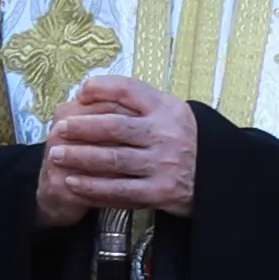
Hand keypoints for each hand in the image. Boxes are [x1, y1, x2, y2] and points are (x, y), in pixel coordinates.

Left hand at [37, 77, 200, 226]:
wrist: (220, 180)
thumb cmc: (186, 143)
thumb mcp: (173, 113)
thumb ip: (141, 102)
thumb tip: (93, 90)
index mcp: (168, 109)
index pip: (129, 89)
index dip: (101, 88)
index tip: (80, 93)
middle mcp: (166, 134)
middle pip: (114, 126)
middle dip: (82, 127)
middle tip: (60, 128)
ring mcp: (164, 164)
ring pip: (112, 159)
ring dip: (80, 157)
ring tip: (57, 154)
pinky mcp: (161, 191)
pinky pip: (119, 190)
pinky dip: (93, 186)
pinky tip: (74, 182)